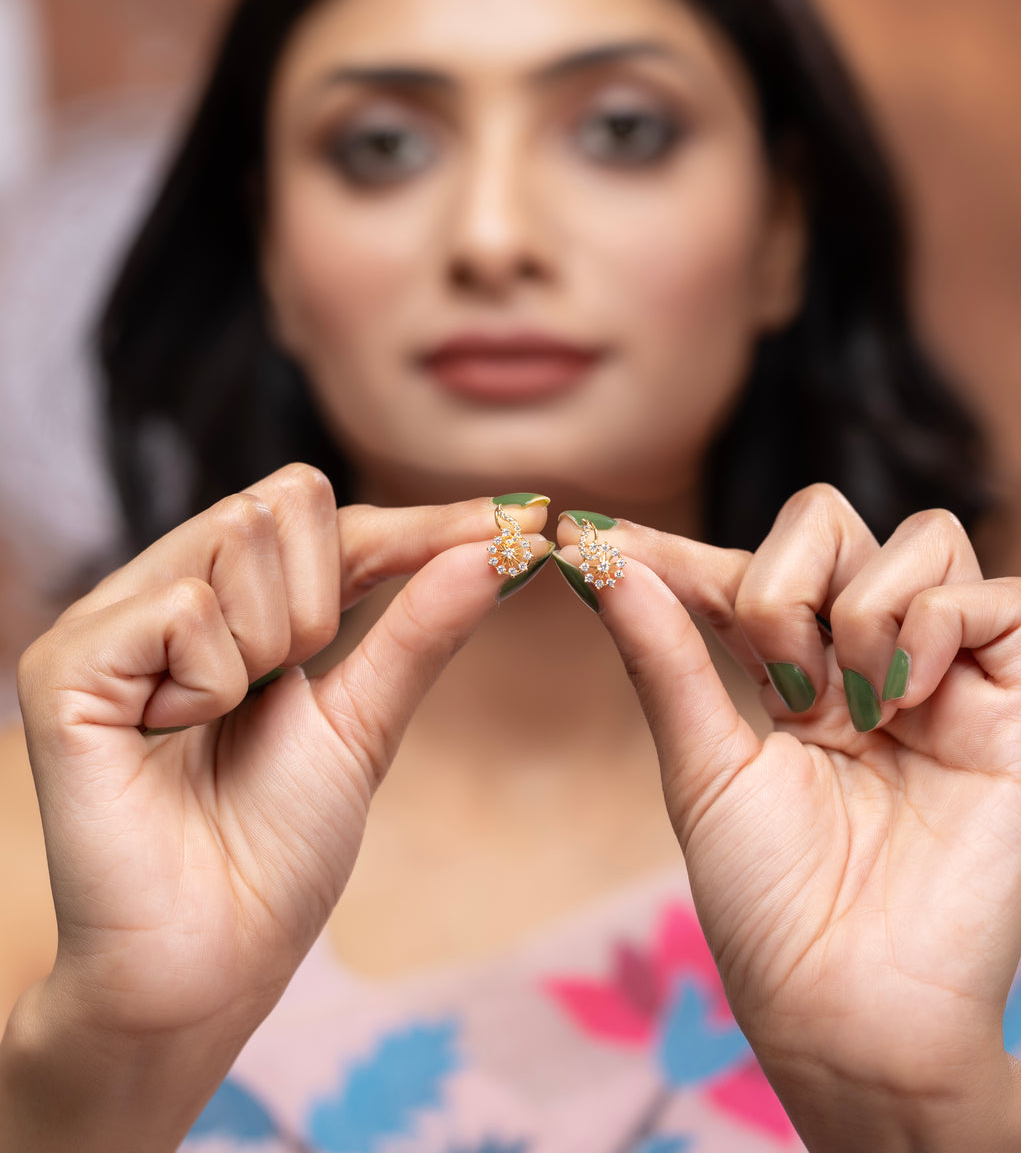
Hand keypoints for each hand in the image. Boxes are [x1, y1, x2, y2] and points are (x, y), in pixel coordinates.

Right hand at [15, 467, 548, 1051]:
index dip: (418, 524)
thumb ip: (420, 625)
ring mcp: (108, 621)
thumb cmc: (277, 849)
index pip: (327, 516)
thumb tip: (497, 542)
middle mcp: (161, 590)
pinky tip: (170, 736)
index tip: (514, 522)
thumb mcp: (364, 721)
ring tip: (219, 722)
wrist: (210, 959)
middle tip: (282, 691)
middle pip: (282, 501)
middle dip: (320, 607)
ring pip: (237, 538)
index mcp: (227, 600)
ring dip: (266, 648)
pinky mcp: (66, 665)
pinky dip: (209, 685)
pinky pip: (185, 611)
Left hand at [559, 487, 1020, 1150]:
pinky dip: (941, 622)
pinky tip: (907, 699)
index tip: (601, 541)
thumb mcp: (704, 770)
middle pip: (833, 523)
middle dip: (787, 582)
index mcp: (795, 678)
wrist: (852, 1008)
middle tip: (784, 684)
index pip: (745, 568)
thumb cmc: (772, 907)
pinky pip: (1000, 596)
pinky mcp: (1018, 705)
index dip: (679, 550)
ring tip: (859, 708)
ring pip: (922, 537)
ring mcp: (947, 678)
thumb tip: (605, 564)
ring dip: (865, 607)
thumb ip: (666, 658)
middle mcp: (870, 664)